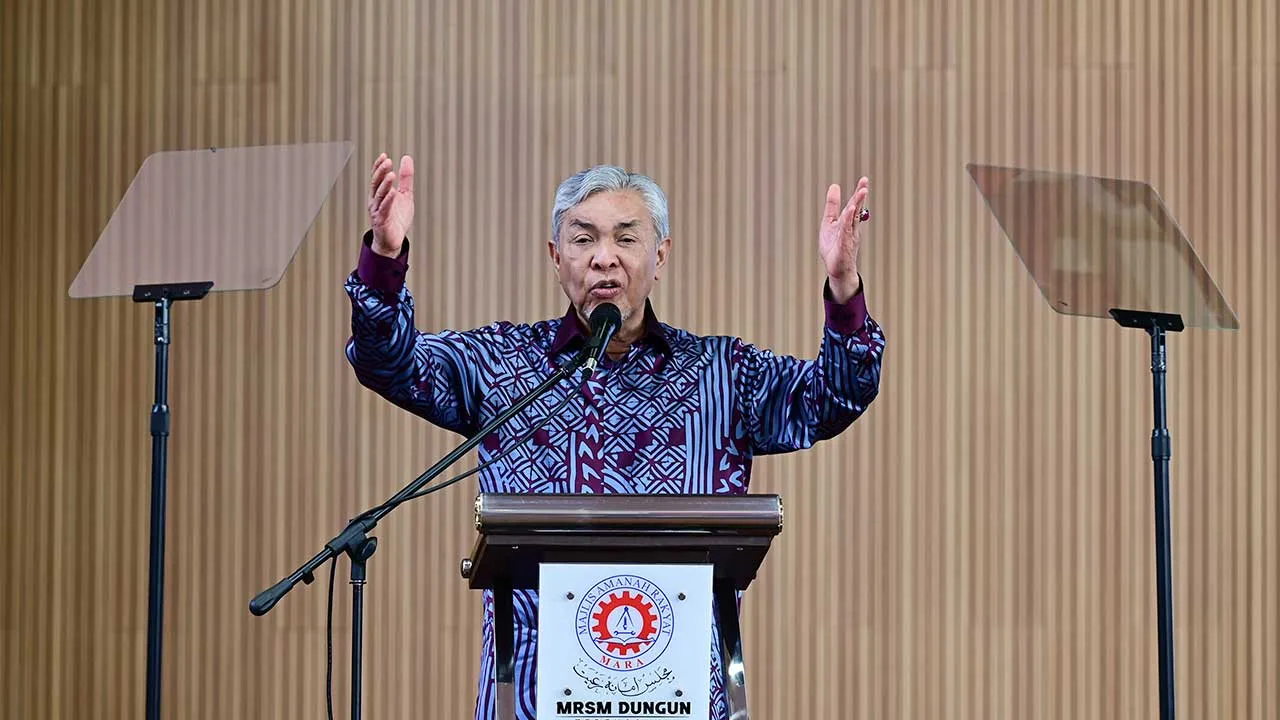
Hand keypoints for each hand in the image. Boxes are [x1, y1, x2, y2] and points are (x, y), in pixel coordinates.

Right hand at [368, 153, 414, 257]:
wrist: (394, 240)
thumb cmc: (397, 218)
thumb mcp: (405, 194)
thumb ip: (406, 178)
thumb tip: (407, 159)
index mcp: (379, 194)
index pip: (377, 177)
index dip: (379, 166)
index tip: (384, 156)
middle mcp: (375, 201)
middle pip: (376, 183)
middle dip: (380, 172)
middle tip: (387, 161)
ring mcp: (377, 211)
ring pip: (379, 195)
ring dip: (384, 184)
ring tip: (391, 174)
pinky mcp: (382, 221)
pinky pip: (384, 209)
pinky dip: (388, 200)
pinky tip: (393, 193)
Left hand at [818, 177, 870, 301]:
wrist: (836, 268)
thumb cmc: (834, 246)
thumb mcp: (829, 222)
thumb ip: (832, 205)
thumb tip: (834, 186)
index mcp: (848, 221)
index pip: (855, 204)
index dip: (859, 193)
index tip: (864, 180)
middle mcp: (851, 228)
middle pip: (856, 210)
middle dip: (860, 197)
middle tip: (865, 184)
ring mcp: (849, 237)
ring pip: (853, 219)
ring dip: (857, 206)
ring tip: (861, 193)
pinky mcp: (844, 246)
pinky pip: (846, 232)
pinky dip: (848, 222)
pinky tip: (850, 212)